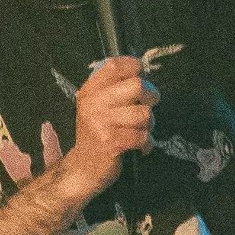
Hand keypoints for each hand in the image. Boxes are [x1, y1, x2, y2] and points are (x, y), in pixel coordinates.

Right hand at [54, 54, 158, 200]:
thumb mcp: (97, 106)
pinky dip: (147, 143)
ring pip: (144, 113)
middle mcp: (94, 103)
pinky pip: (143, 136)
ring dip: (149, 125)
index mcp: (90, 90)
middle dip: (151, 96)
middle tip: (146, 107)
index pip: (115, 65)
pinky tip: (140, 147)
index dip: (135, 67)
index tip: (140, 77)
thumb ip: (114, 88)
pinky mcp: (111, 142)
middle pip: (137, 85)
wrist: (83, 169)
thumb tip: (142, 70)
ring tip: (139, 131)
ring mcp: (101, 123)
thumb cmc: (98, 135)